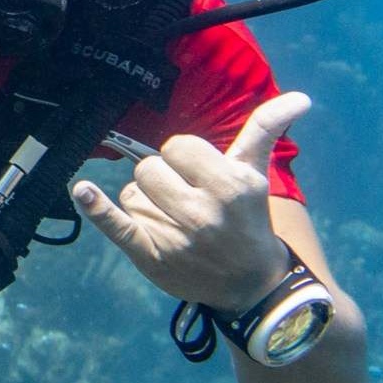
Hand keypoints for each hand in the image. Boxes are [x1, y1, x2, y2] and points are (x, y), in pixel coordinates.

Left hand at [71, 91, 307, 311]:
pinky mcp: (151, 257)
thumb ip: (266, 131)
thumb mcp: (257, 175)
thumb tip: (300, 97)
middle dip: (161, 180)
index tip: (197, 176)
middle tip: (185, 201)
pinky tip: (82, 191)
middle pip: (148, 168)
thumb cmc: (248, 219)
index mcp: (229, 184)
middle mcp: (202, 211)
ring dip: (145, 205)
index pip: (177, 147)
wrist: (251, 284)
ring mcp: (175, 236)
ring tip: (174, 223)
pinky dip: (95, 208)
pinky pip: (116, 225)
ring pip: (131, 195)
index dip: (182, 159)